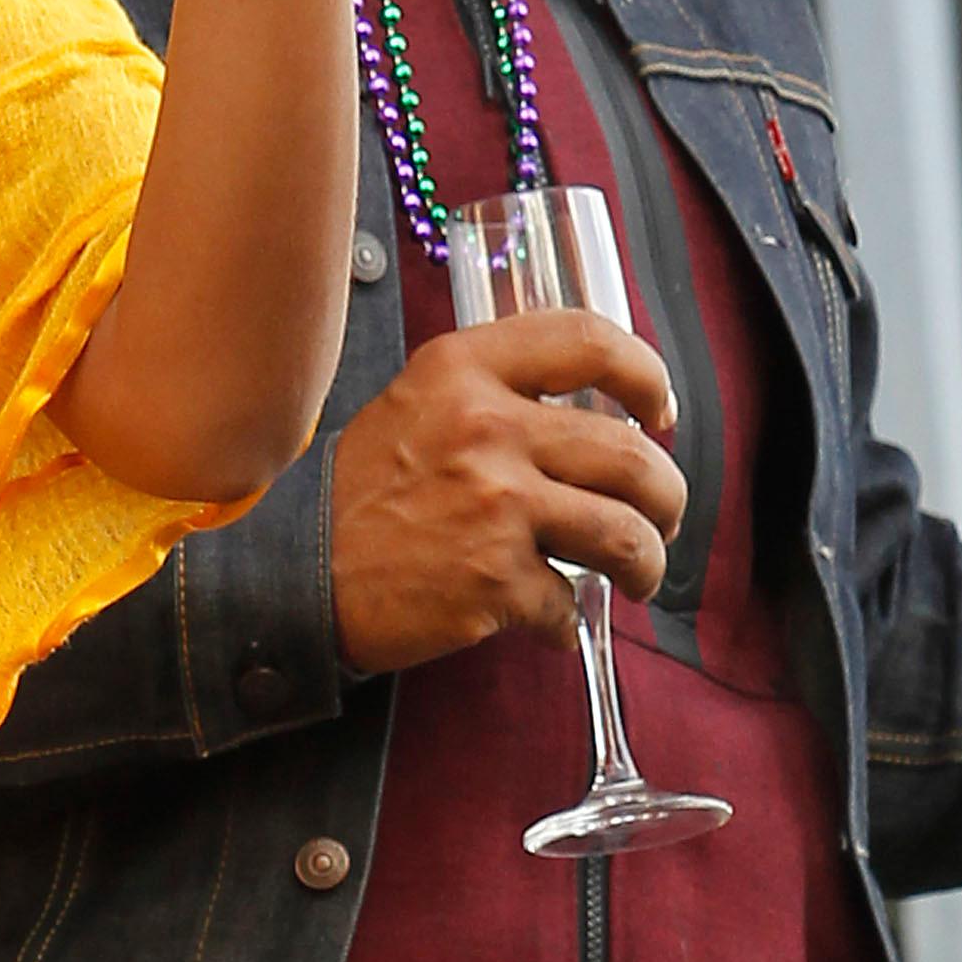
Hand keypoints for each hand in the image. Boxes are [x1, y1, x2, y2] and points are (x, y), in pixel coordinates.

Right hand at [328, 314, 684, 675]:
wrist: (294, 572)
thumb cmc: (361, 492)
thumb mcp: (416, 403)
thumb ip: (495, 394)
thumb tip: (597, 416)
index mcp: (464, 369)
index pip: (589, 341)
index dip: (645, 374)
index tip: (658, 411)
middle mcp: (486, 427)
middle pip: (632, 455)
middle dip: (668, 498)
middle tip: (661, 519)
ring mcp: (496, 505)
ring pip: (627, 535)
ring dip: (646, 564)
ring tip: (635, 577)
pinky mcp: (496, 579)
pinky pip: (569, 603)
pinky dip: (566, 620)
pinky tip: (547, 619)